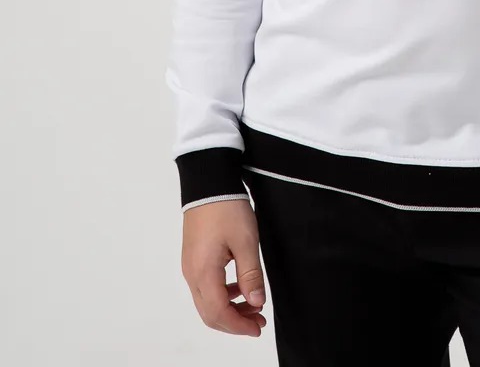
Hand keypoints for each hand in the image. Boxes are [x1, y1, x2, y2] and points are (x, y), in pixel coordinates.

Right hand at [181, 198, 267, 336]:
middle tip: (258, 321)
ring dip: (229, 309)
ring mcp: (190, 267)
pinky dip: (223, 294)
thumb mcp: (246, 241)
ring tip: (253, 304)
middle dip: (234, 322)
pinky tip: (239, 287)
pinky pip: (205, 287)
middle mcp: (192, 274)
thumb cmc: (226, 208)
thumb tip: (256, 302)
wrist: (208, 182)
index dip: (239, 325)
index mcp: (203, 273)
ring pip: (207, 302)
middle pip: (210, 313)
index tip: (257, 327)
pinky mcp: (193, 258)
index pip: (219, 313)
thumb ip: (251, 275)